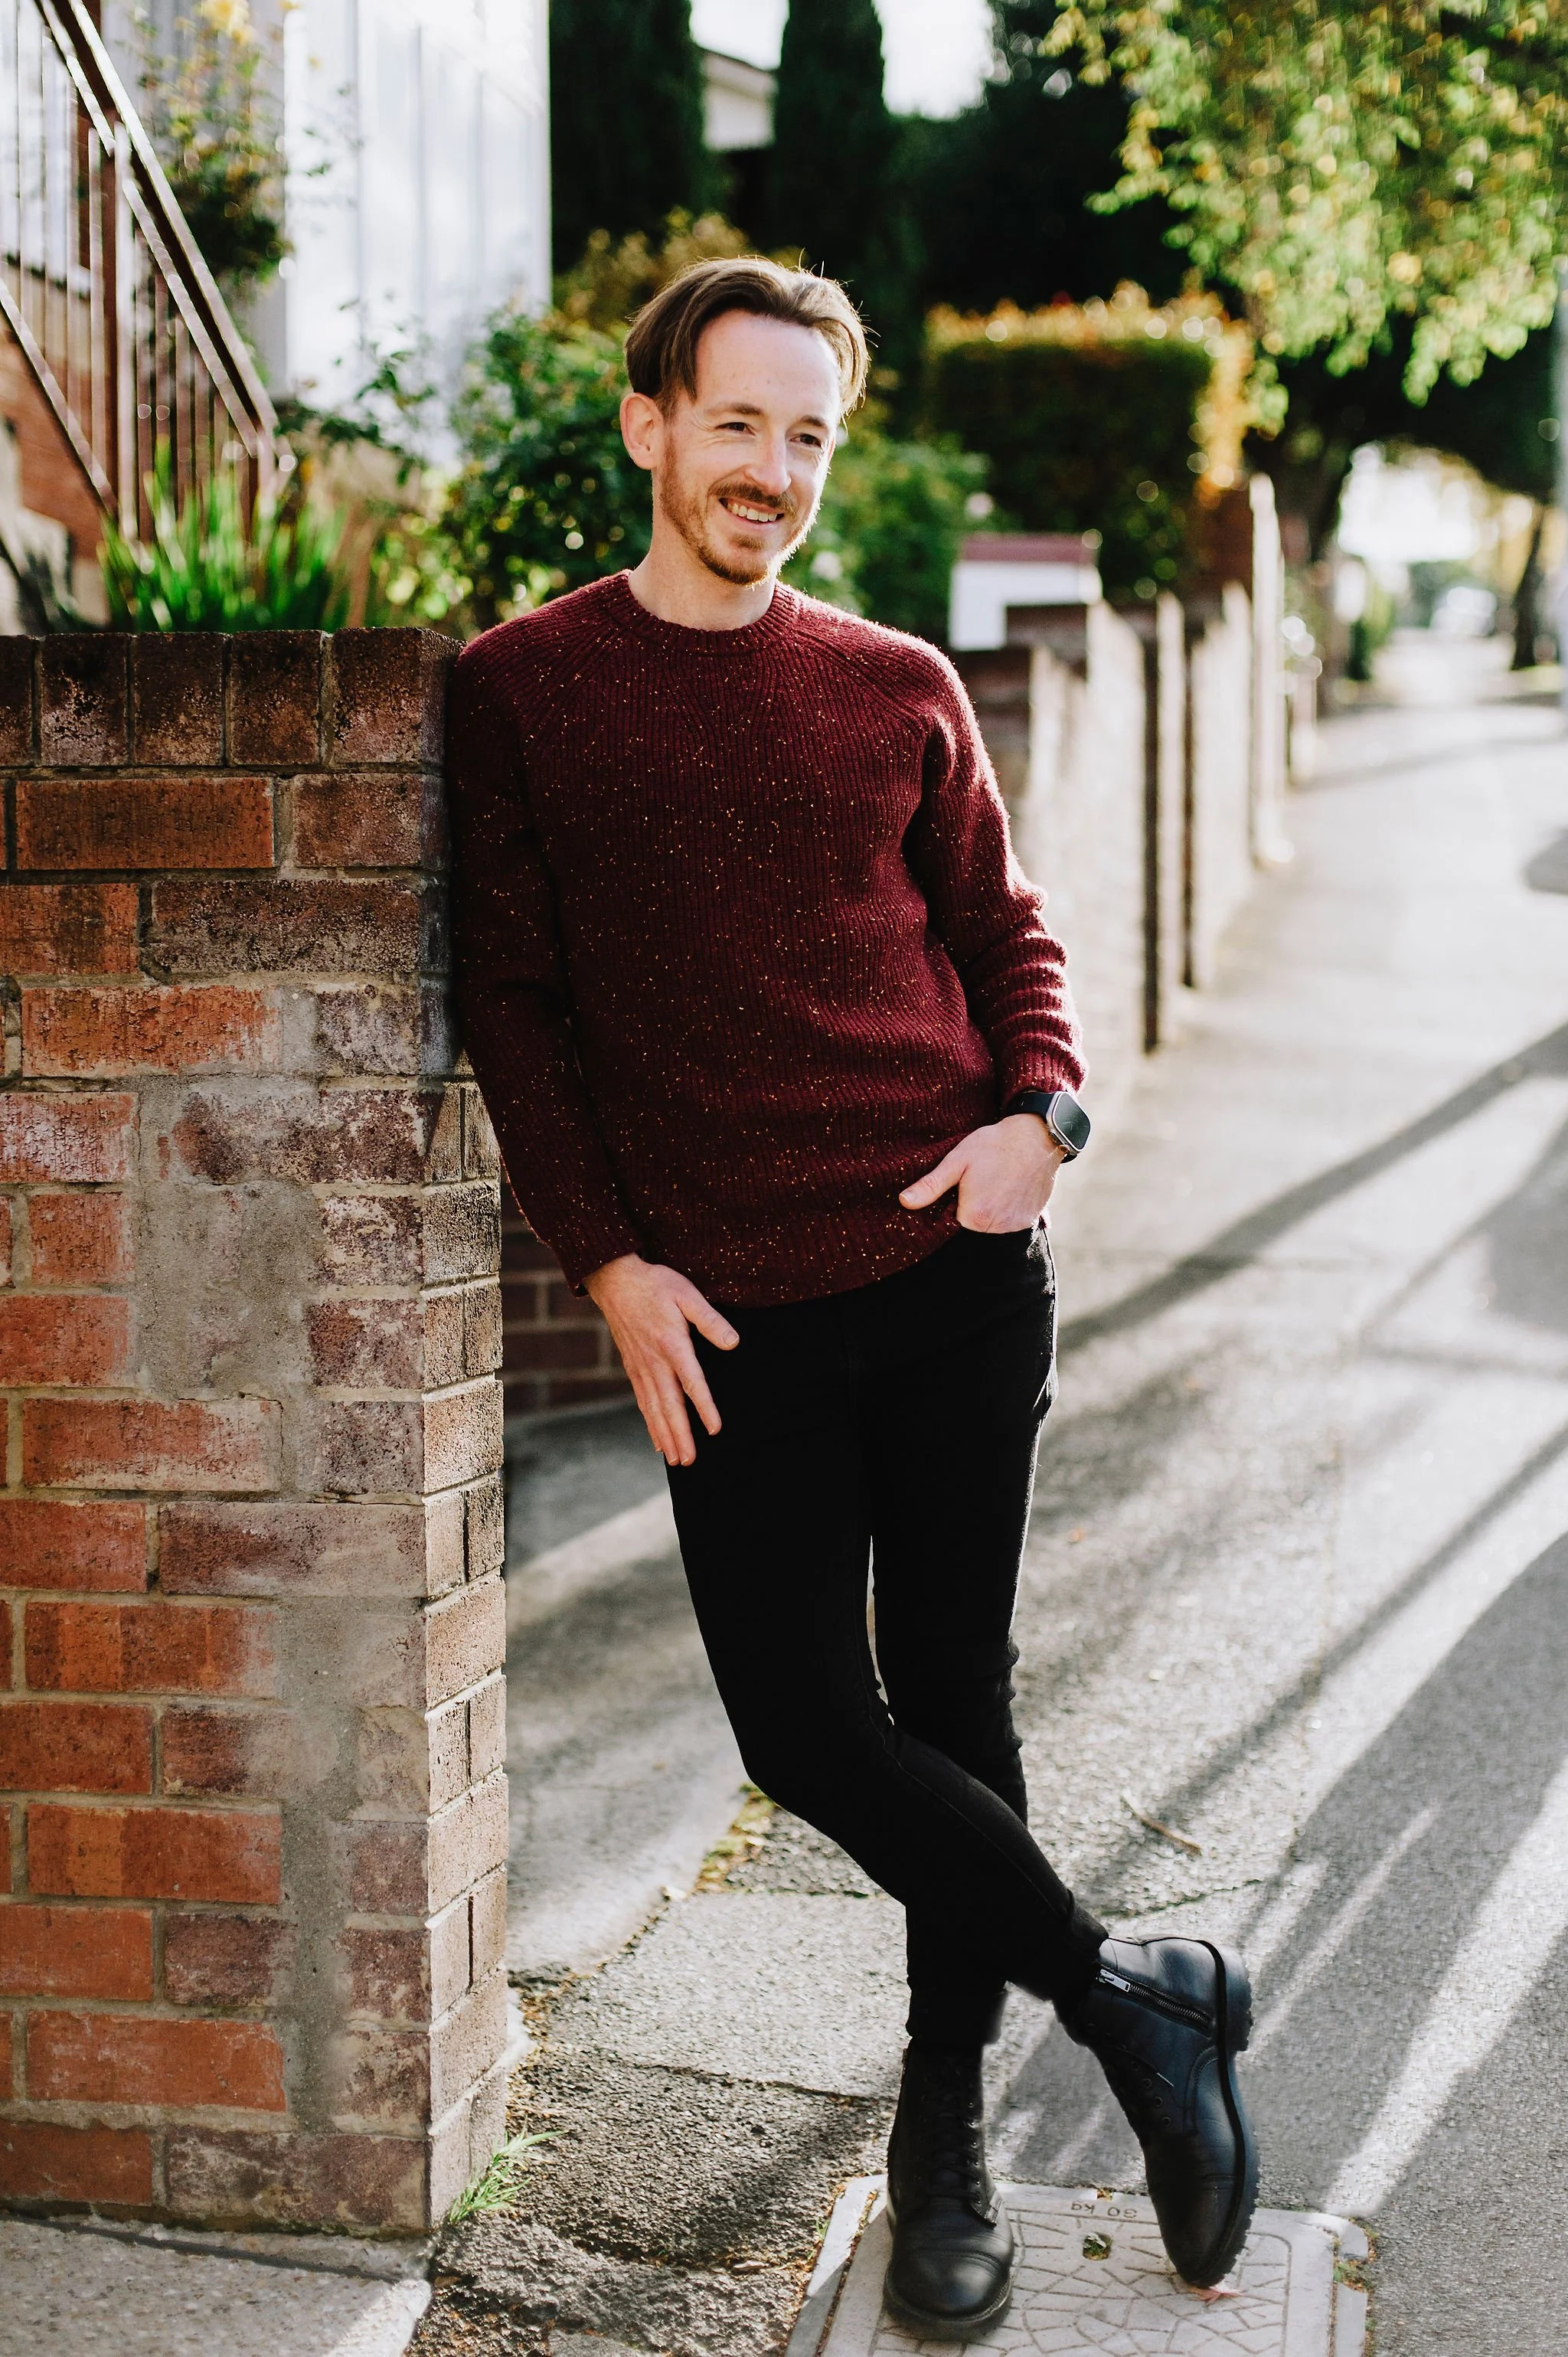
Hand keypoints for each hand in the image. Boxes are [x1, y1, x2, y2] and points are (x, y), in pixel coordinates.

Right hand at [584, 1254, 738, 1466]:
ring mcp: (640, 1367)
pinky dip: (650, 1424)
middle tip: (690, 1462)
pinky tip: (658, 1441)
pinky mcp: (632, 1368)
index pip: (691, 1382)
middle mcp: (654, 1361)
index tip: (715, 1429)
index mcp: (671, 1344)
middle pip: (669, 1405)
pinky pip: (642, 1402)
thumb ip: (710, 1320)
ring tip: (677, 1461)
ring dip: (665, 1436)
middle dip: (680, 1435)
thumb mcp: (687, 1294)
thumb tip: (734, 1342)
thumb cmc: (655, 1285)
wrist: (614, 1280)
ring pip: (654, 1408)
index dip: (704, 1406)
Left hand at [899, 1113, 1066, 1231]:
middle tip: (981, 1180)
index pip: (952, 1222)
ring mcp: (1016, 1225)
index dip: (954, 1202)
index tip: (962, 1185)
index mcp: (975, 1216)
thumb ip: (931, 1186)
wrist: (1037, 1136)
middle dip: (972, 1207)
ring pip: (991, 1225)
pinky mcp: (1030, 1219)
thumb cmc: (994, 1145)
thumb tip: (903, 1202)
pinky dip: (1007, 1210)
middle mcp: (997, 1227)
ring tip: (996, 1183)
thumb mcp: (957, 1161)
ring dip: (990, 1210)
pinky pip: (1010, 1222)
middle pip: (973, 1226)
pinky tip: (1009, 1188)